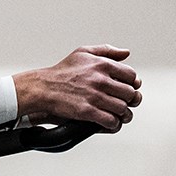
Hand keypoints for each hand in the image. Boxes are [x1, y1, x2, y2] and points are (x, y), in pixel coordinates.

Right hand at [13, 47, 140, 129]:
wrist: (44, 87)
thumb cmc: (63, 71)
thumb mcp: (84, 52)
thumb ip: (107, 50)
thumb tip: (126, 53)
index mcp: (102, 64)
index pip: (131, 76)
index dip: (132, 84)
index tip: (126, 89)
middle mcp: (101, 80)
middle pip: (130, 94)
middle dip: (129, 101)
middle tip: (125, 103)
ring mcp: (95, 96)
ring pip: (122, 109)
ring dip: (123, 114)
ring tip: (119, 115)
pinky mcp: (87, 111)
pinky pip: (111, 121)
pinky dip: (114, 124)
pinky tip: (110, 122)